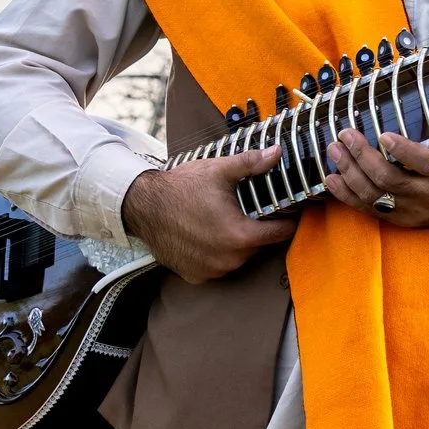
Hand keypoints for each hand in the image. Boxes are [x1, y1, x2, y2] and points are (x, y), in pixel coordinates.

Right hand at [121, 148, 296, 283]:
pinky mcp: (195, 275)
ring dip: (237, 244)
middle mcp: (229, 259)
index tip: (286, 211)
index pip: (280, 234)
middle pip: (260, 246)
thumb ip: (252, 164)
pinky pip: (217, 266)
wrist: (142, 206)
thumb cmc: (181, 188)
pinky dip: (217, 254)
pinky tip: (208, 236)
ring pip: (239, 257)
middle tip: (248, 211)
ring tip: (225, 221)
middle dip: (258, 230)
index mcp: (240, 236)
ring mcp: (211, 271)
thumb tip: (277, 152)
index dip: (287, 221)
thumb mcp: (219, 171)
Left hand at [324, 130, 428, 229]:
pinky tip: (333, 179)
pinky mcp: (402, 220)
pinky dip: (347, 195)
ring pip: (375, 196)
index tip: (383, 135)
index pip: (426, 163)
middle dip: (362, 156)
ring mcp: (414, 211)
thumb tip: (404, 97)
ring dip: (350, 173)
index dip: (403, 150)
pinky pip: (369, 210)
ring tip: (335, 151)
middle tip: (346, 136)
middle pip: (390, 180)